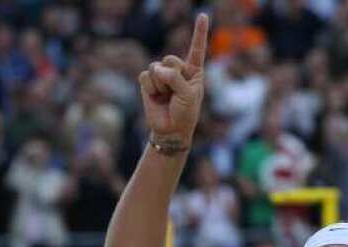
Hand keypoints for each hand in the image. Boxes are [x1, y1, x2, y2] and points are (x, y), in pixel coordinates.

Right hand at [138, 14, 208, 144]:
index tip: (202, 14)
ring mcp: (162, 76)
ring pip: (156, 67)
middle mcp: (178, 71)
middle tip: (174, 93)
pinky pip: (145, 76)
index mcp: (193, 71)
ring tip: (165, 97)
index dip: (199, 32)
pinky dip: (150, 87)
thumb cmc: (185, 113)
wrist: (170, 130)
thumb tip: (157, 68)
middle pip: (170, 59)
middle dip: (170, 76)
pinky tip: (155, 97)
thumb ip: (175, 78)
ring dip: (160, 85)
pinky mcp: (148, 83)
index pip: (196, 49)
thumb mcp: (188, 95)